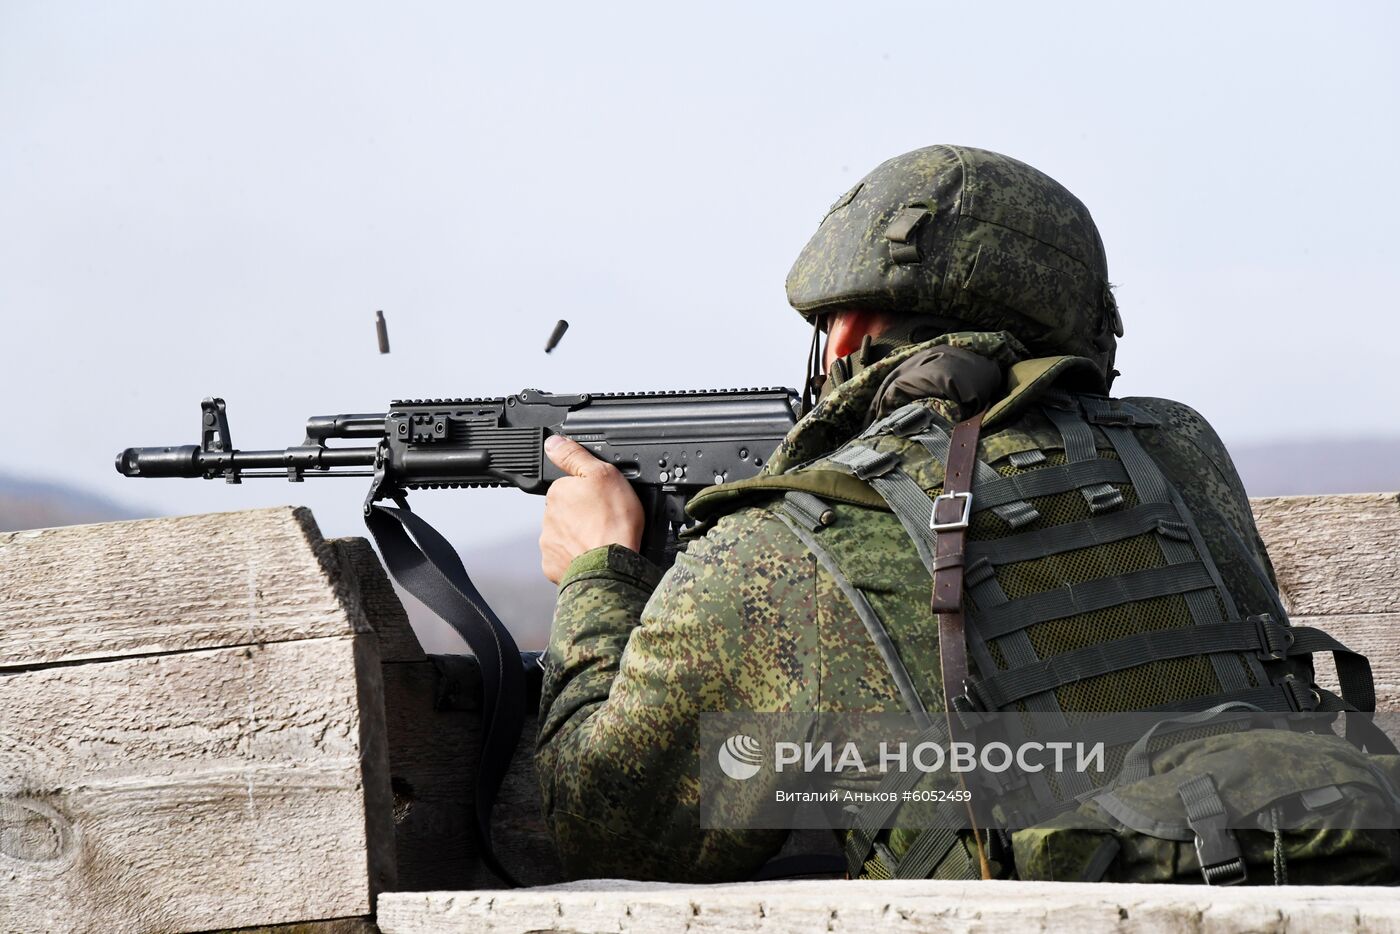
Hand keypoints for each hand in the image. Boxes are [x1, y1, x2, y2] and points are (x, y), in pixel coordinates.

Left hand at [539, 434, 644, 583]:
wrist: (612, 566)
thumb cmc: (612, 523)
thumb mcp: (603, 474)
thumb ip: (575, 455)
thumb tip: (553, 442)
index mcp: (558, 493)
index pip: (568, 486)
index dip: (588, 492)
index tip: (602, 500)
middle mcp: (548, 518)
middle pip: (566, 511)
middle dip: (582, 514)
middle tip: (605, 520)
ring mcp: (550, 543)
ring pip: (565, 535)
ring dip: (579, 536)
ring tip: (602, 539)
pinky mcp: (553, 566)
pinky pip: (565, 558)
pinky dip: (577, 556)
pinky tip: (594, 554)